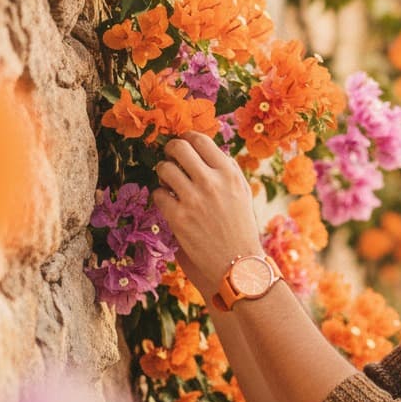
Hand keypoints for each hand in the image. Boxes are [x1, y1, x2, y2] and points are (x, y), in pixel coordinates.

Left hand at [151, 132, 263, 290]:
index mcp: (229, 173)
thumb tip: (205, 149)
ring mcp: (193, 200)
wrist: (237, 263)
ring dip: (163, 173)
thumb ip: (226, 168)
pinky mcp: (179, 218)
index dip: (187, 138)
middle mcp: (211, 182)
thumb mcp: (242, 192)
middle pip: (178, 148)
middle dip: (170, 150)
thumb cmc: (240, 226)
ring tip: (169, 183)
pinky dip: (161, 196)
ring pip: (164, 169)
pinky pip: (158, 194)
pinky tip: (171, 204)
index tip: (182, 145)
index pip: (200, 140)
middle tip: (170, 159)